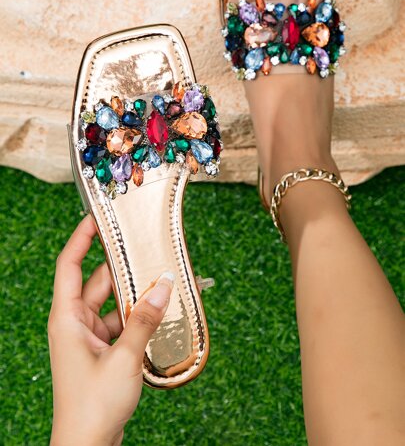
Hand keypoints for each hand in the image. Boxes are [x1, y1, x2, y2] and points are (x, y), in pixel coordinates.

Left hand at [48, 215, 173, 445]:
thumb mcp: (124, 357)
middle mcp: (75, 322)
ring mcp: (89, 337)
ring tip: (164, 281)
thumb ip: (145, 319)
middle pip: (99, 281)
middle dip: (124, 267)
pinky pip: (122, 322)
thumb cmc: (92, 406)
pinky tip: (162, 313)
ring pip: (114, 302)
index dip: (81, 238)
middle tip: (149, 250)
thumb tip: (164, 285)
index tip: (98, 217)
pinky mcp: (103, 350)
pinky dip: (139, 316)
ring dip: (136, 295)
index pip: (69, 264)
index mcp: (67, 317)